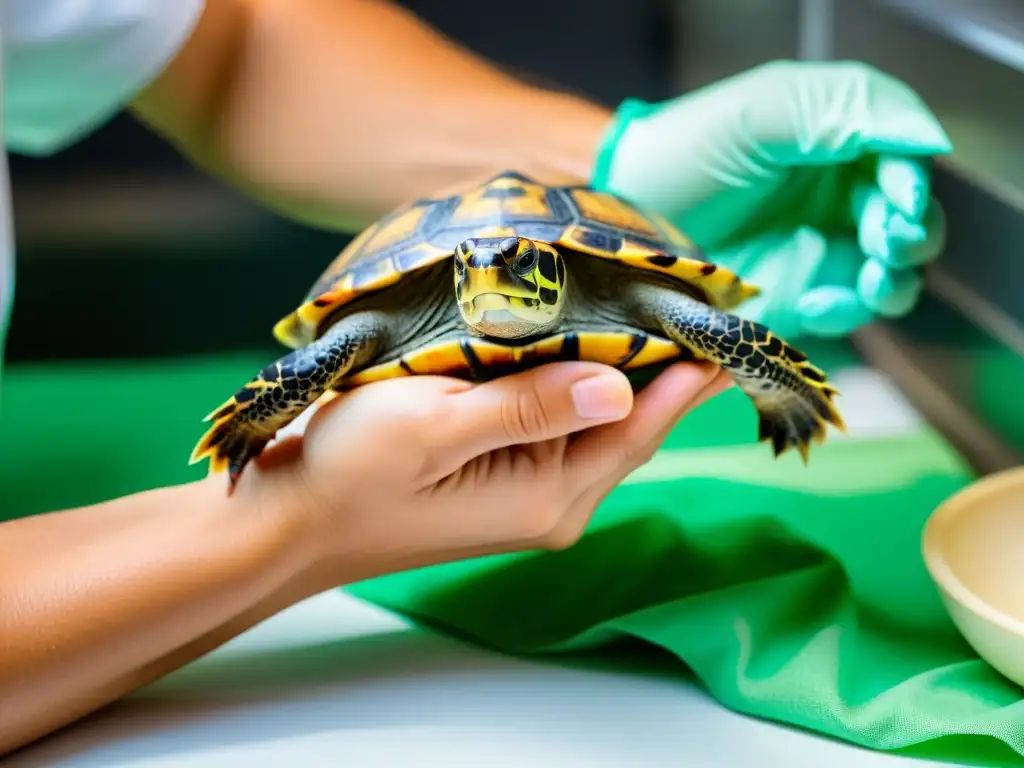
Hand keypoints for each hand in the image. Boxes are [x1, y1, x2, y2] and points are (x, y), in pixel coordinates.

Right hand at [246, 361, 729, 580]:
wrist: (297, 522)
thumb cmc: (350, 471)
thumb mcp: (434, 426)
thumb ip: (527, 407)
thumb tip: (617, 387)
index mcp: (546, 493)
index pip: (640, 426)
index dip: (687, 376)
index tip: (729, 328)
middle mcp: (553, 504)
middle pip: (630, 430)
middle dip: (667, 373)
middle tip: (699, 310)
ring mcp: (531, 499)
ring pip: (599, 428)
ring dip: (628, 378)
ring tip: (658, 320)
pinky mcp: (508, 487)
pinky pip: (567, 433)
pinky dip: (586, 391)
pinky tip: (588, 355)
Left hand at [593, 60, 951, 338]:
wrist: (629, 209)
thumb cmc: (687, 150)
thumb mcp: (764, 111)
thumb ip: (847, 112)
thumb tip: (928, 139)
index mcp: (842, 147)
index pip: (906, 165)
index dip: (913, 183)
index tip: (898, 199)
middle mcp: (840, 203)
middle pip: (911, 226)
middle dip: (908, 236)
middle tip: (884, 239)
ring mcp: (820, 255)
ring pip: (891, 277)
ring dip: (891, 280)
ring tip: (867, 276)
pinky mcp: (795, 301)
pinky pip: (843, 316)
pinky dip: (844, 313)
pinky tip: (816, 302)